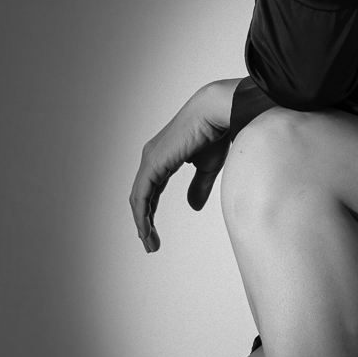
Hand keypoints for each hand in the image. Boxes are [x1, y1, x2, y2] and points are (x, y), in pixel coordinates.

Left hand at [129, 80, 236, 252]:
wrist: (219, 112)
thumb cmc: (216, 132)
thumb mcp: (207, 166)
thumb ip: (198, 186)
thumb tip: (192, 207)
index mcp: (164, 156)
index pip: (152, 189)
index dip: (152, 211)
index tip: (154, 231)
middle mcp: (153, 157)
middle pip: (142, 195)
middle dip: (145, 221)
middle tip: (150, 244)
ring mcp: (150, 159)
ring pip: (139, 198)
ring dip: (142, 223)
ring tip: (149, 244)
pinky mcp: (153, 163)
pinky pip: (142, 195)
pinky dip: (142, 215)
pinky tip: (145, 230)